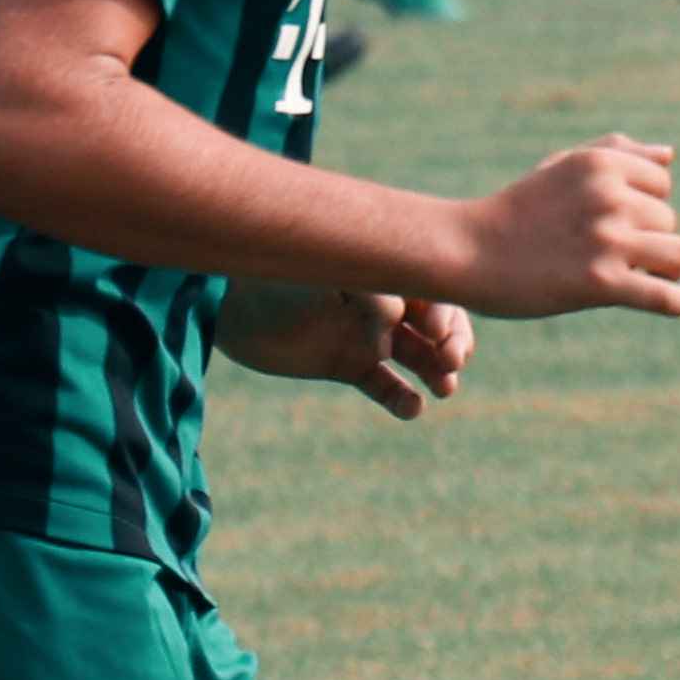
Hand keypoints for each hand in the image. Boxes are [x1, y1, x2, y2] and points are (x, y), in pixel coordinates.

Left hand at [233, 290, 474, 420]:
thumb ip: (361, 290)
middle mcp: (381, 301)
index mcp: (382, 270)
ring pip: (417, 355)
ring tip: (445, 388)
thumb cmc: (273, 278)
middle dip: (452, 341)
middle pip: (436, 322)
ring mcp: (365, 335)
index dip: (446, 309)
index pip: (431, 287)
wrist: (227, 306)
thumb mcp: (321, 276)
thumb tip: (398, 317)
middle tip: (452, 362)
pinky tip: (412, 409)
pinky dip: (401, 398)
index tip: (438, 330)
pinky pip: (384, 384)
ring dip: (437, 371)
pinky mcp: (347, 364)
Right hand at [455, 136, 679, 318]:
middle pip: (669, 221)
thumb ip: (616, 152)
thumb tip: (670, 156)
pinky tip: (666, 304)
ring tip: (637, 277)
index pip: (662, 183)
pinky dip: (675, 304)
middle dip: (646, 239)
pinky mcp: (601, 284)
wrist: (467, 251)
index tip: (610, 223)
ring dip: (664, 271)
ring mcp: (607, 240)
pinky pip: (668, 298)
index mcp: (601, 163)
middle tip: (606, 255)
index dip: (641, 205)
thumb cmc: (517, 210)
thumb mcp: (562, 166)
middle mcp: (609, 196)